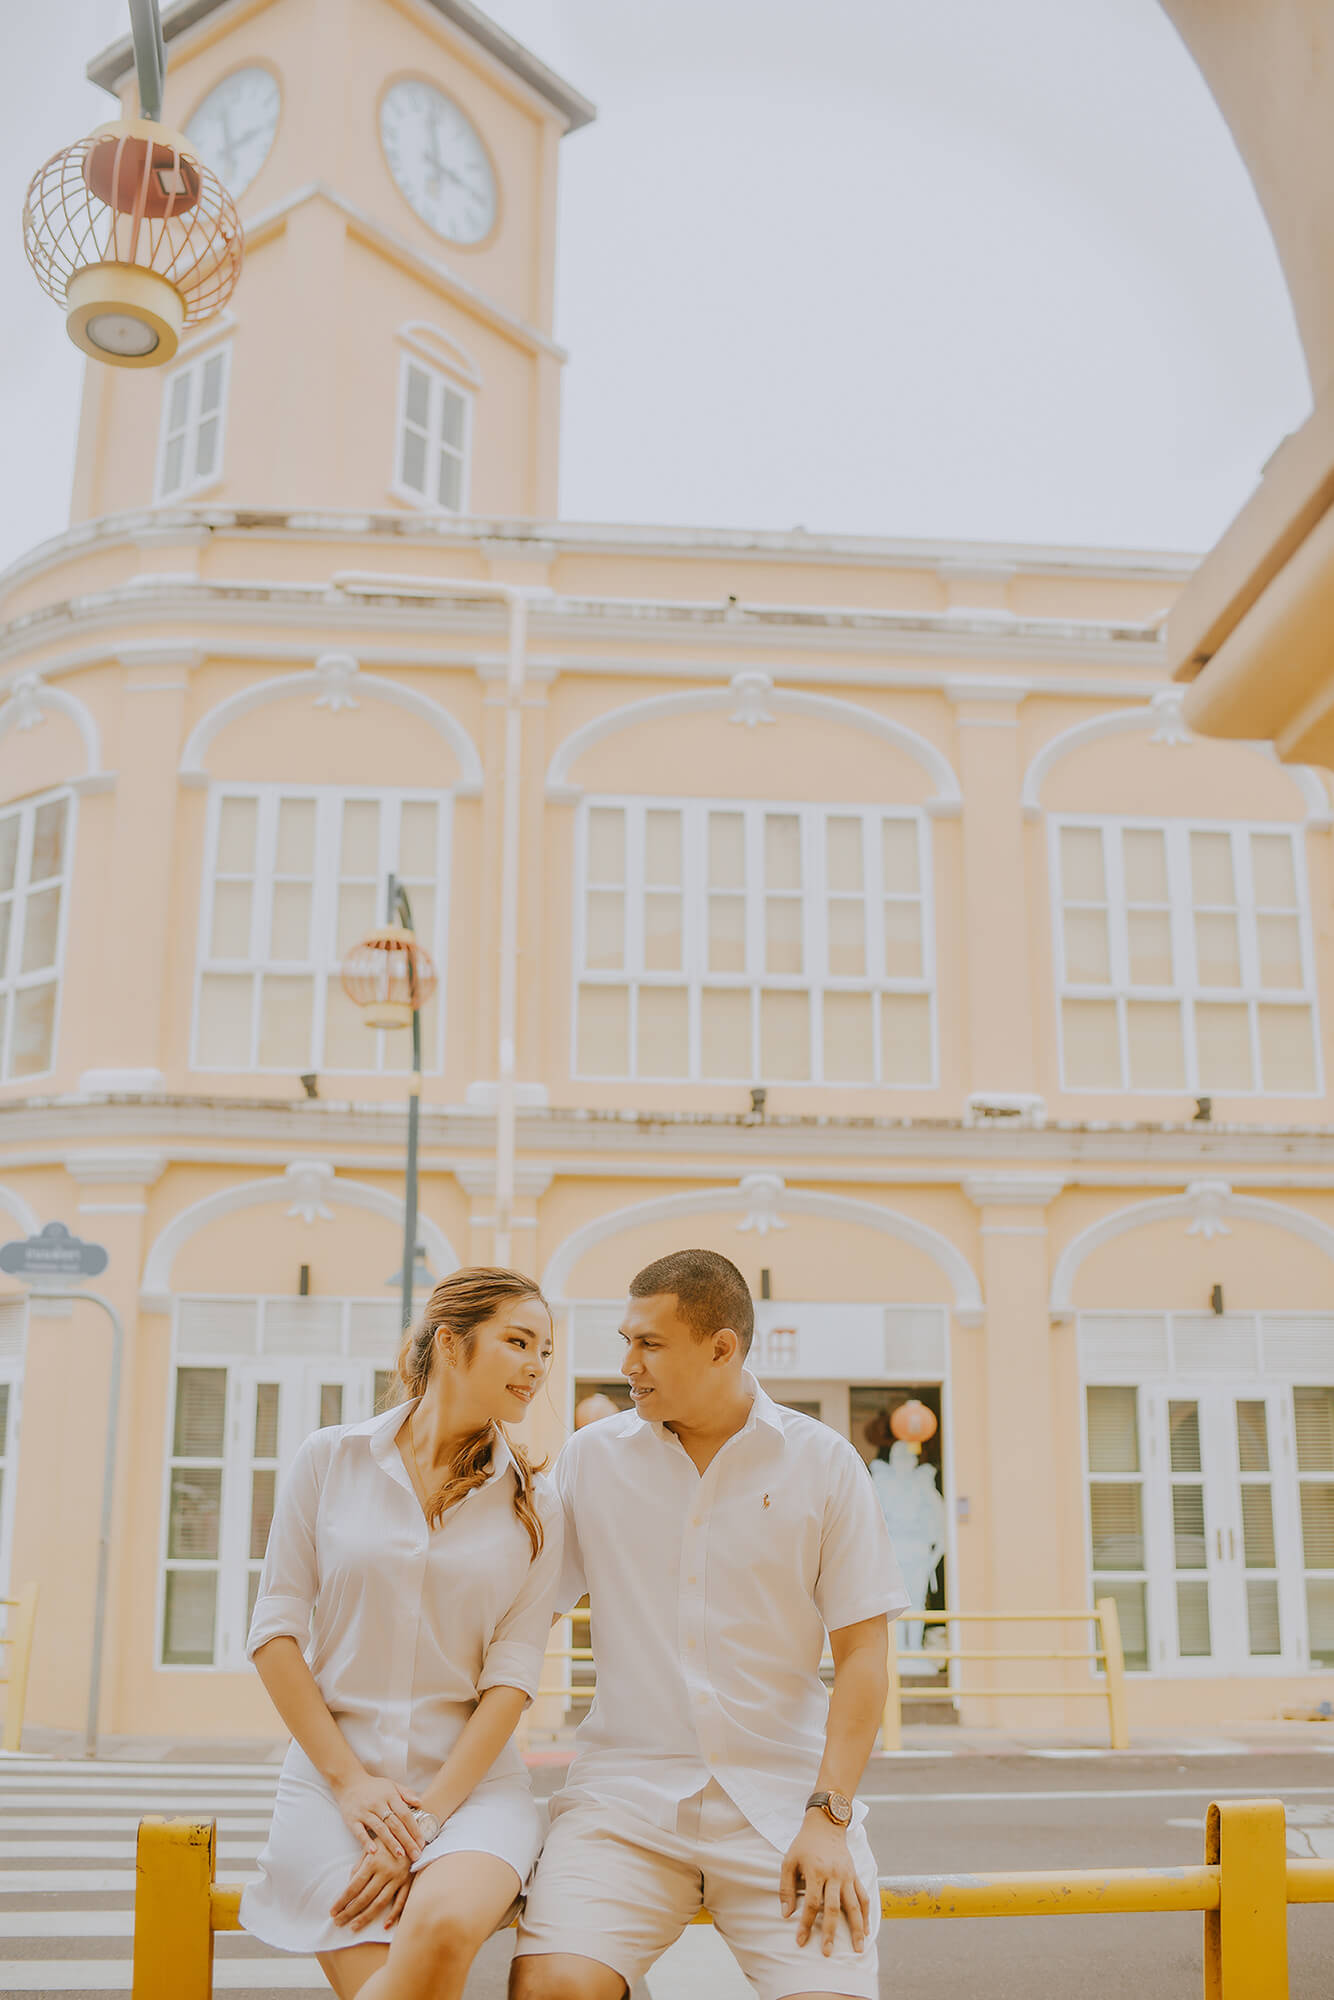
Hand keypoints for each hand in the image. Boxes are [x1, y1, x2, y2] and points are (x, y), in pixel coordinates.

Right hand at [329, 1770, 424, 1863]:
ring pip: (380, 1829)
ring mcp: (364, 1812)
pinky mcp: (352, 1820)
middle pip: (395, 1824)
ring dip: (391, 1843)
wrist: (349, 1782)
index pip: (405, 1814)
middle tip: (415, 1855)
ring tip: (400, 1855)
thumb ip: (406, 1793)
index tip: (422, 1842)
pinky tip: (374, 1852)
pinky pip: (360, 1832)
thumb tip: (420, 1803)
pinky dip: (367, 1842)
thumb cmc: (373, 1787)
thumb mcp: (391, 1785)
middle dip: (406, 1840)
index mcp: (389, 1795)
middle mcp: (378, 1804)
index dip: (414, 1828)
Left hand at [330, 1845, 411, 1931]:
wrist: (413, 1833)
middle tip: (338, 1922)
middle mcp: (385, 1871)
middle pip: (365, 1897)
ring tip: (353, 1927)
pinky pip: (401, 1901)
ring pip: (380, 1903)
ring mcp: (398, 1878)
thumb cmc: (388, 1840)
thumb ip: (360, 1865)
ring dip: (366, 1917)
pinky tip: (384, 1925)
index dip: (342, 1900)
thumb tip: (349, 1885)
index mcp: (373, 1861)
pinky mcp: (409, 1882)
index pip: (354, 1886)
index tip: (332, 1912)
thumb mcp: (371, 1846)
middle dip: (349, 1912)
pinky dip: (394, 1914)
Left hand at [779, 1811, 869, 1956]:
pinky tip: (866, 1930)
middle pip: (833, 1909)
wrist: (826, 1825)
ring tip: (857, 1949)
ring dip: (856, 1929)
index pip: (811, 1904)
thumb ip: (786, 1888)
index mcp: (816, 1872)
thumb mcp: (788, 1861)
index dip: (806, 1924)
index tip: (800, 1941)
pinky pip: (863, 1897)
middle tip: (827, 1953)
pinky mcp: (855, 1875)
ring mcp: (847, 1876)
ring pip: (854, 1906)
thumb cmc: (804, 1845)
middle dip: (831, 1933)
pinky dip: (866, 1914)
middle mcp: (834, 1875)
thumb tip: (786, 1915)